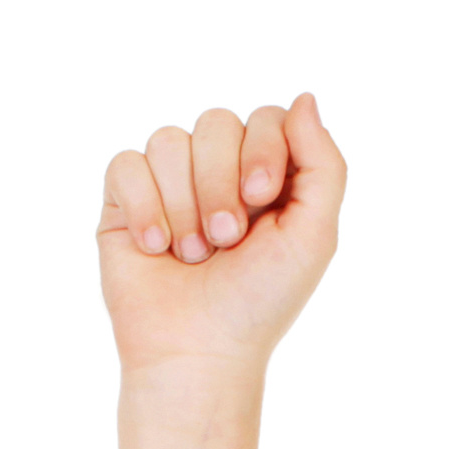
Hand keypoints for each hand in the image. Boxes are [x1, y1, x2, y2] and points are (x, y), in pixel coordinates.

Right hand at [98, 95, 345, 374]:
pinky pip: (126, 164)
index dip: (263, 150)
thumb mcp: (314, 236)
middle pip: (216, 121)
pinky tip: (155, 248)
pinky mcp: (124, 200)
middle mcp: (218, 170)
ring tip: (192, 254)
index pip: (267, 117)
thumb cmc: (260, 301)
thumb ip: (324, 165)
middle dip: (220, 184)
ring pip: (168, 140)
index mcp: (268, 174)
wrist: (199, 351)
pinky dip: (144, 208)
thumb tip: (305, 97)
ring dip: (184, 204)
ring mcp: (169, 181)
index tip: (261, 200)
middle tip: (226, 240)